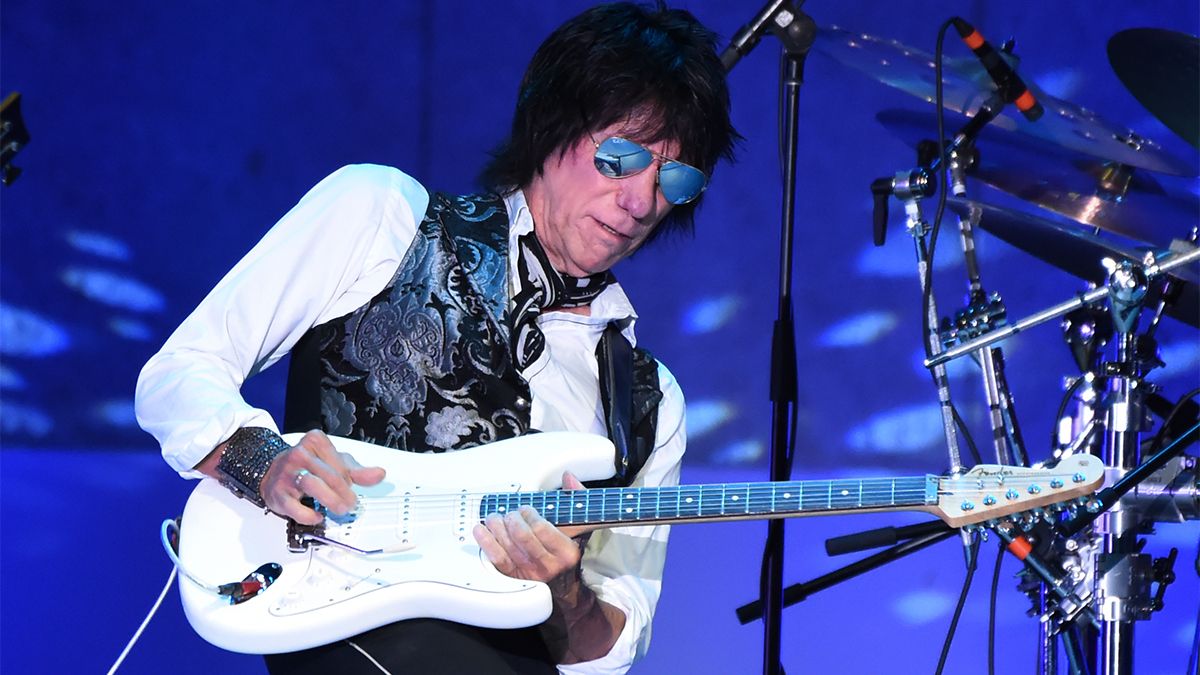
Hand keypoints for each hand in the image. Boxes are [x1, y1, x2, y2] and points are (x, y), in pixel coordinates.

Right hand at [259, 429, 385, 524]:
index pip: (339, 462)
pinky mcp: (277, 493)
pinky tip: (317, 516)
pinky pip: (294, 507)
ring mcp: (286, 473)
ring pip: (312, 485)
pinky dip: (309, 515)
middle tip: (351, 504)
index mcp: (315, 441)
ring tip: (339, 509)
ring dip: (330, 500)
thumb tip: (379, 474)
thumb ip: (357, 471)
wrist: (274, 472)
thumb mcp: (334, 462)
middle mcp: (299, 454)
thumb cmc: (308, 465)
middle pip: (329, 475)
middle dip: (344, 493)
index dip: (349, 479)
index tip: (352, 487)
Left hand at [473, 472, 589, 584]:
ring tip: (494, 518)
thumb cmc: (564, 546)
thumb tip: (568, 477)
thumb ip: (576, 496)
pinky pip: (497, 558)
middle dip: (512, 519)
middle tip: (511, 514)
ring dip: (496, 526)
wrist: (561, 577)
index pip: (541, 528)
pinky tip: (482, 530)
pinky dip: (486, 541)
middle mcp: (549, 564)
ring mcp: (530, 572)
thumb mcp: (578, 520)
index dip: (529, 514)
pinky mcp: (514, 576)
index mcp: (566, 552)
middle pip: (522, 535)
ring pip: (507, 545)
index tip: (526, 510)